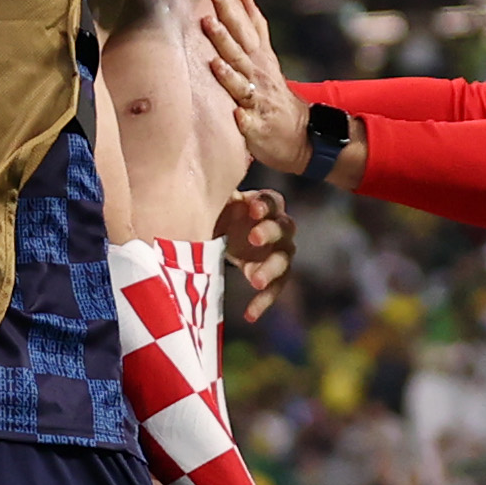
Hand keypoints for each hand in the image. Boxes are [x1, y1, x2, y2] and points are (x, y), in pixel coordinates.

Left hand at [198, 0, 313, 177]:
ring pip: (242, 86)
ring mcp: (258, 103)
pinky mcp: (258, 128)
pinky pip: (250, 124)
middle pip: (240, 53)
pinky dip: (243, 118)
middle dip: (224, 35)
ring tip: (215, 62)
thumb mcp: (266, 56)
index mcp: (258, 59)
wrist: (302, 134)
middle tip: (207, 16)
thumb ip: (255, 26)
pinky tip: (235, 114)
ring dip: (229, 74)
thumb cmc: (274, 93)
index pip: (243, 29)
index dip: (230, 9)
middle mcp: (258, 77)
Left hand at [220, 189, 294, 320]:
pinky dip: (263, 301)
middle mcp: (275, 226)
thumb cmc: (214, 214)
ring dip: (271, 269)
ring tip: (255, 281)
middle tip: (253, 239)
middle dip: (270, 232)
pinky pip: (274, 289)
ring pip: (284, 260)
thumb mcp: (213, 201)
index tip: (252, 208)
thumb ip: (213, 190)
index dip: (266, 204)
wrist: (211, 236)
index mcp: (261, 205)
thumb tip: (200, 169)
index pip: (273, 200)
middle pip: (284, 227)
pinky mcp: (270, 274)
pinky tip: (250, 315)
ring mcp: (276, 252)